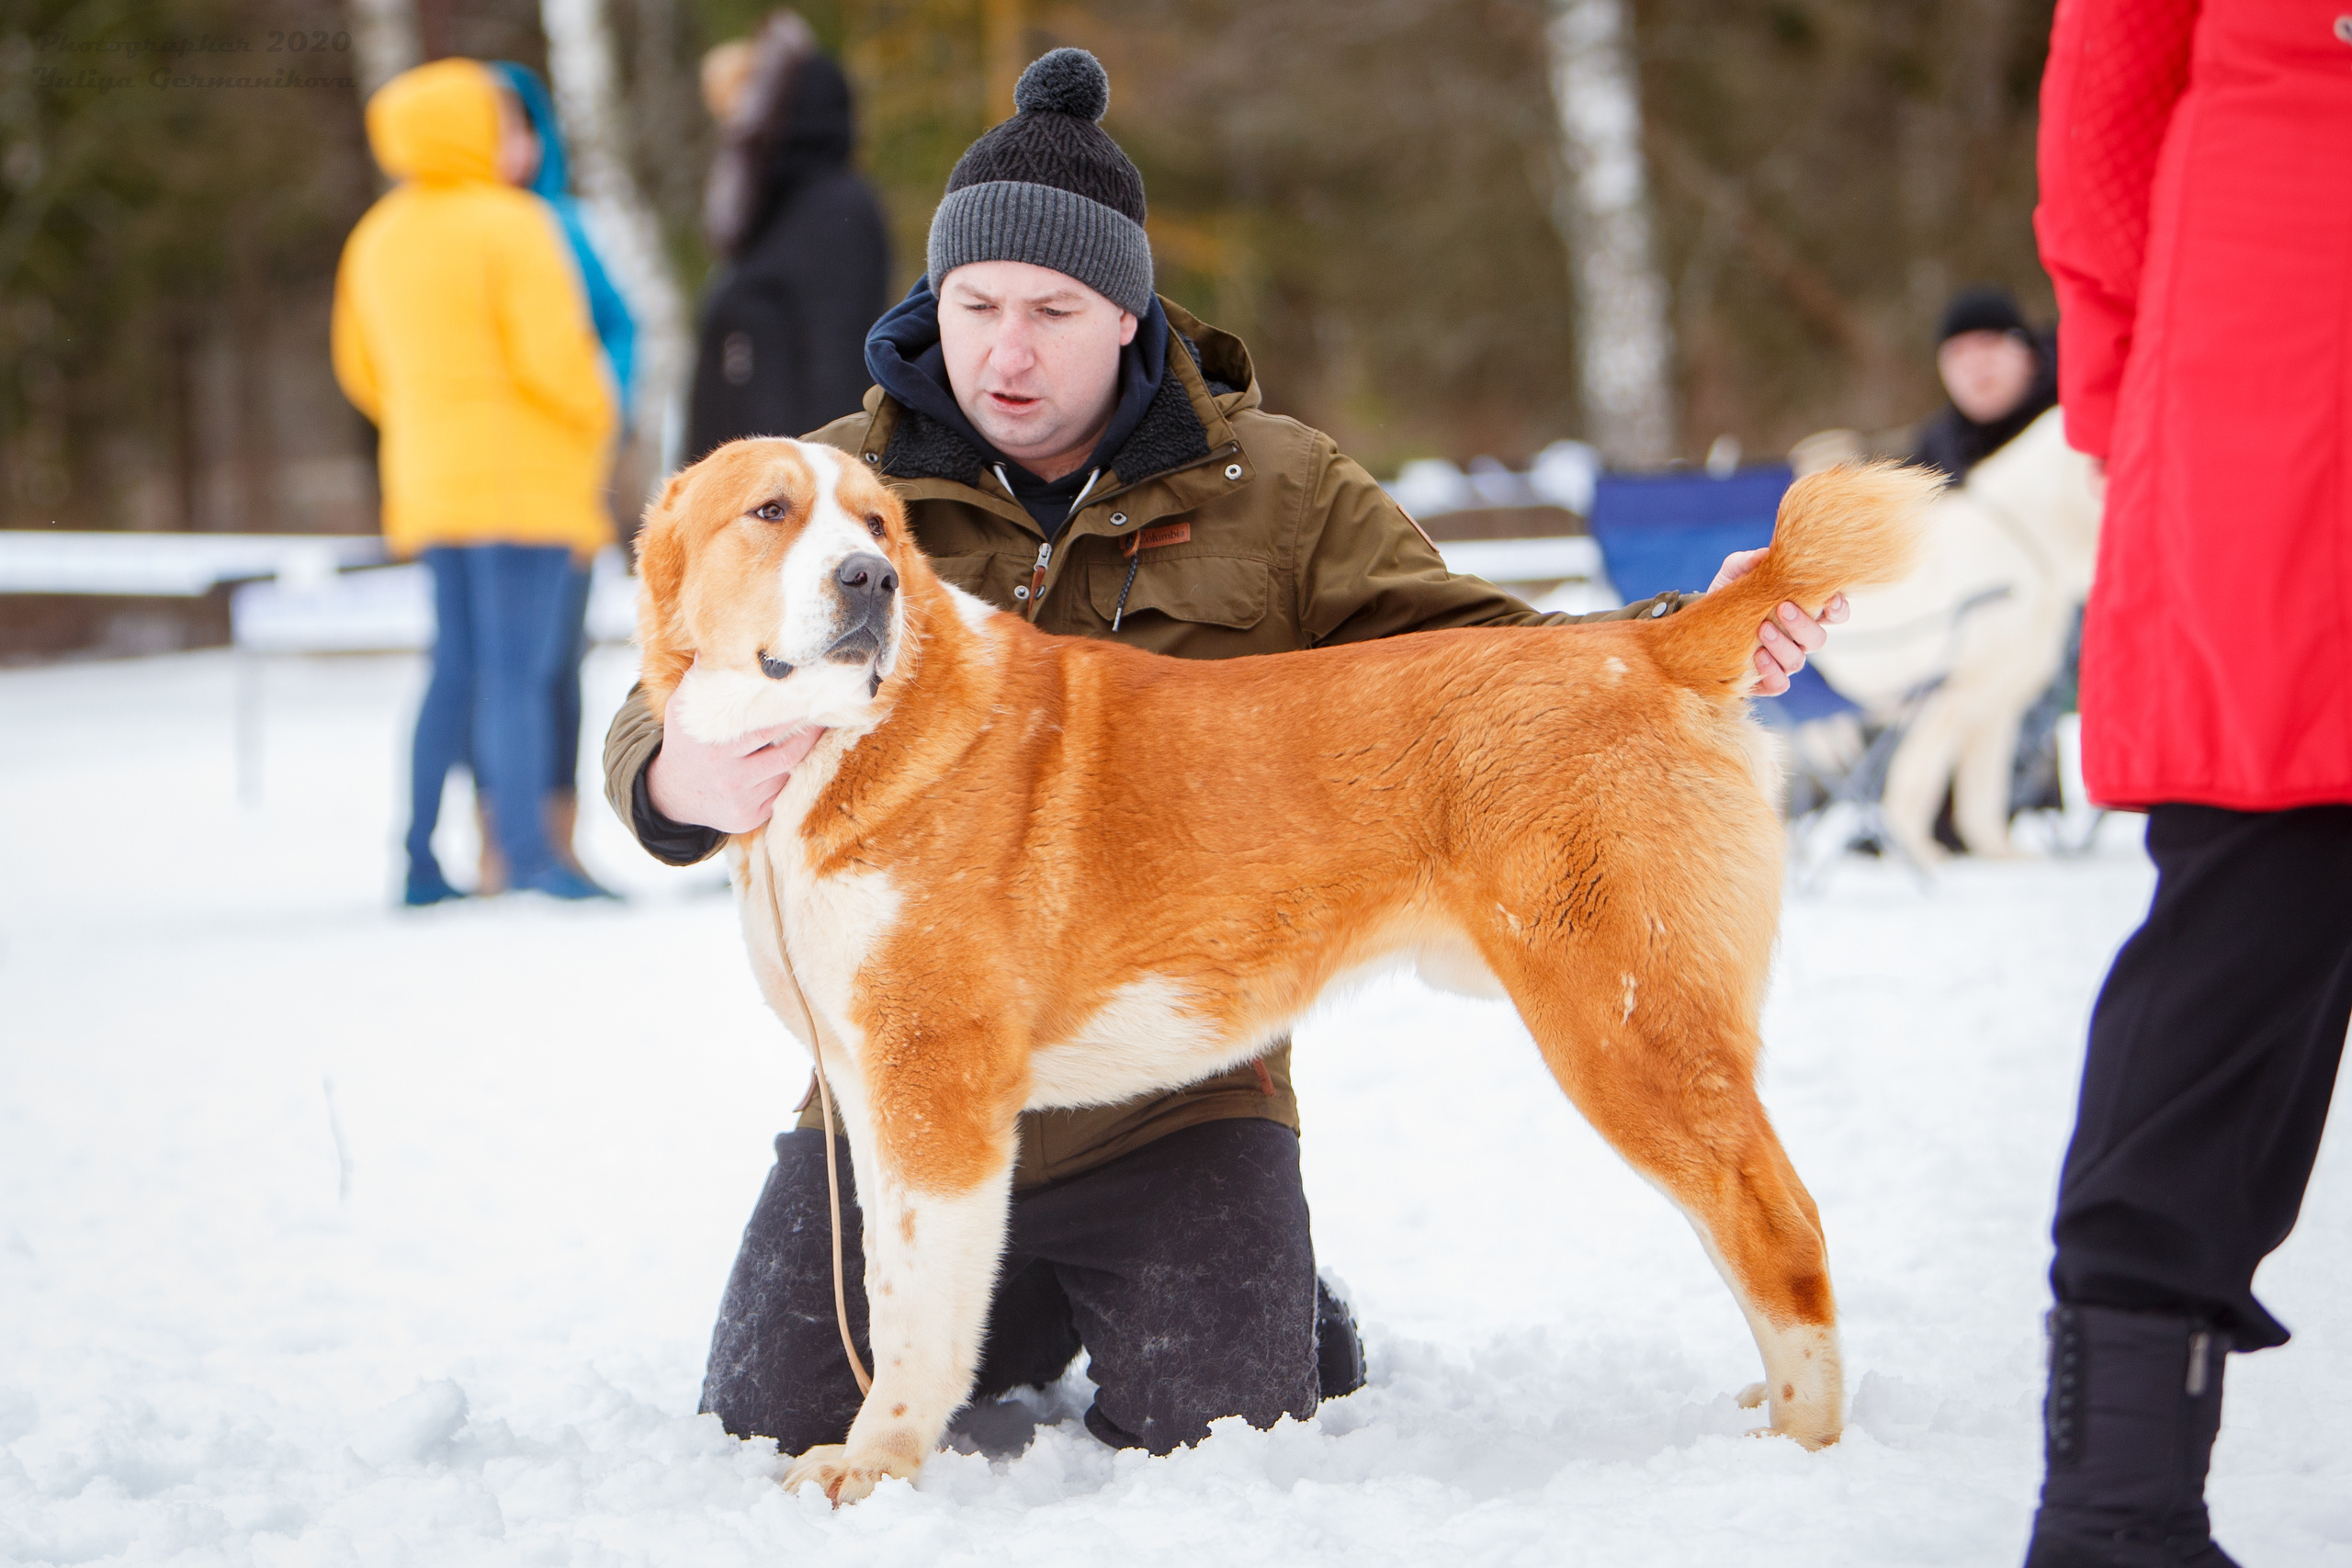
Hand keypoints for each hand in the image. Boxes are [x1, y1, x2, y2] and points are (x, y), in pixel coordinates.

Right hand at [647, 679, 824, 832]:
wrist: (671, 795)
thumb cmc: (685, 744)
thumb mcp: (683, 711)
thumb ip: (700, 679)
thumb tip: (715, 645)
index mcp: (717, 749)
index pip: (765, 729)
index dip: (792, 714)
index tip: (811, 698)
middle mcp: (731, 777)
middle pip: (787, 753)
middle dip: (810, 733)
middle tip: (827, 712)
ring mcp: (744, 801)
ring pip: (787, 774)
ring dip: (804, 754)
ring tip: (820, 732)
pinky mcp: (751, 818)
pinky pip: (781, 794)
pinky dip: (790, 776)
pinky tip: (801, 760)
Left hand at [1709, 548, 1847, 697]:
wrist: (1700, 622)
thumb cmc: (1729, 593)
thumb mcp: (1735, 572)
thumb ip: (1750, 562)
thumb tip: (1764, 555)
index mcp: (1803, 611)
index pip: (1835, 613)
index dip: (1838, 608)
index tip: (1830, 599)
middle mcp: (1798, 639)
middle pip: (1818, 639)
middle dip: (1803, 624)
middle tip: (1782, 607)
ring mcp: (1783, 661)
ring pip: (1797, 661)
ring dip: (1782, 646)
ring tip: (1762, 628)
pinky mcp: (1765, 681)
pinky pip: (1779, 684)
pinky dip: (1772, 672)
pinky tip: (1756, 656)